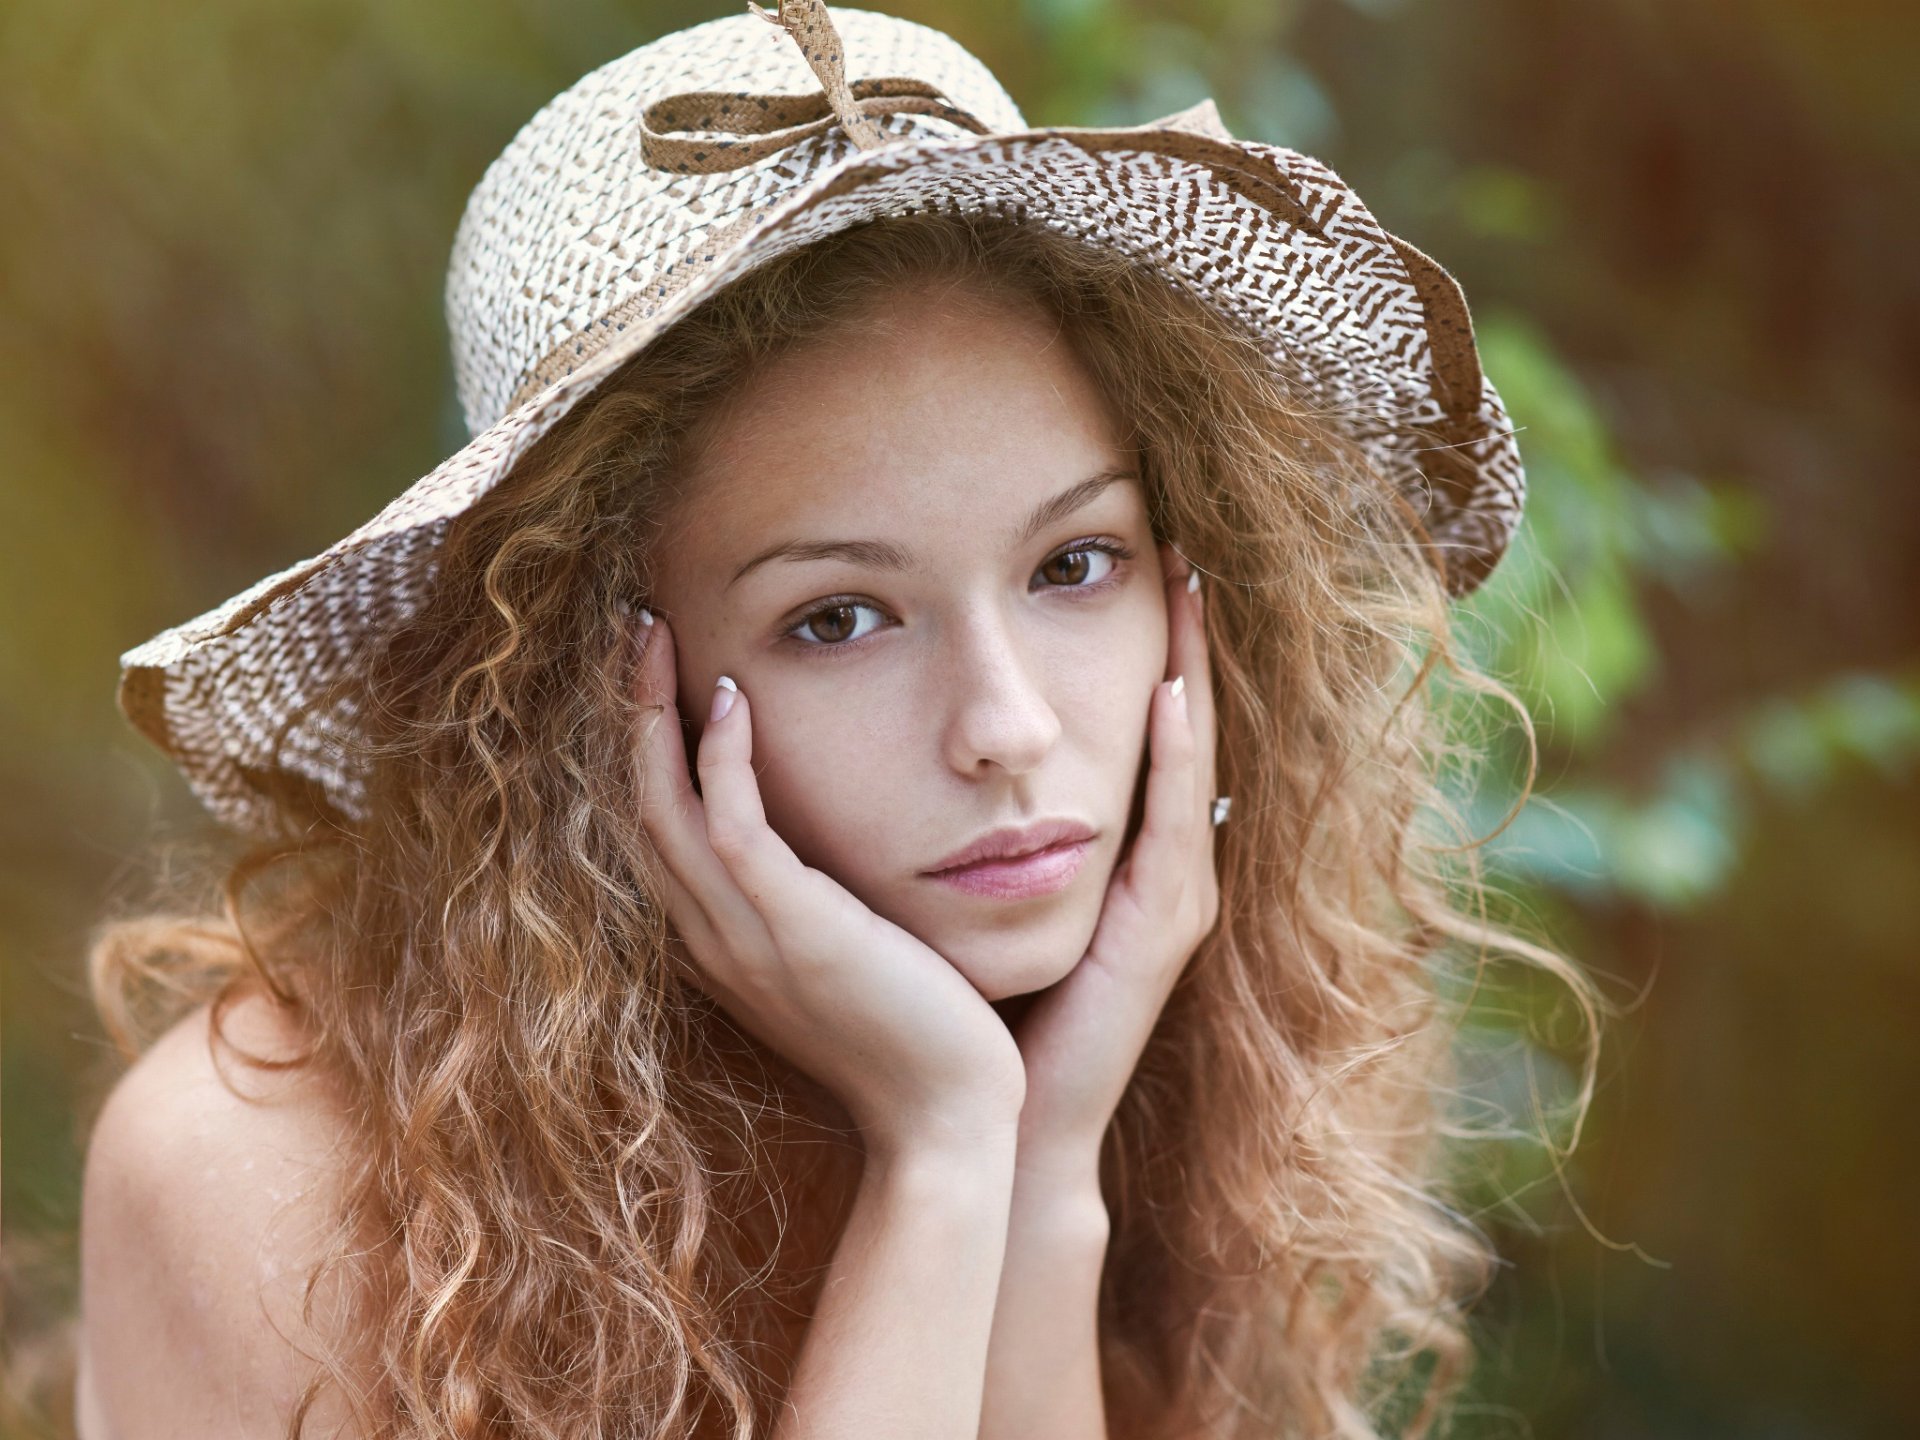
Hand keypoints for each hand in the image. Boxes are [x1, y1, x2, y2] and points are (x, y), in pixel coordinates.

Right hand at [628, 612, 1026, 1154]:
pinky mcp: (793, 929)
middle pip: (639, 806)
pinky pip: (731, 827)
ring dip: (652, 713)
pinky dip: (717, 759)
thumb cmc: (916, 1039)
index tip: (657, 677)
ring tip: (655, 634)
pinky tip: (727, 698)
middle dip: (631, 712)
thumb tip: (821, 855)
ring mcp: (744, 937)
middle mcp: (712, 939)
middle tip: (637, 629)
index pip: (656, 832)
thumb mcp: (848, 961)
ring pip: (664, 807)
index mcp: (721, 946)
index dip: (643, 751)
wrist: (948, 1120)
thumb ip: (815, 908)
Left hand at [1005, 542, 1221, 1179]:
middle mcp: (1158, 873)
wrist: (990, 1120)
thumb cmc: (973, 1011)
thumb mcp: (974, 898)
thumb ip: (971, 829)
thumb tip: (920, 750)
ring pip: (1190, 763)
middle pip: (1182, 734)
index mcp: (1118, 863)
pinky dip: (1175, 756)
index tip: (1141, 574)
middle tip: (1184, 555)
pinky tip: (1170, 692)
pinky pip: (1171, 825)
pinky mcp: (1158, 932)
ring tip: (1188, 591)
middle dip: (1186, 645)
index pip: (1143, 737)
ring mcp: (1170, 902)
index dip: (1150, 657)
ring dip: (1194, 674)